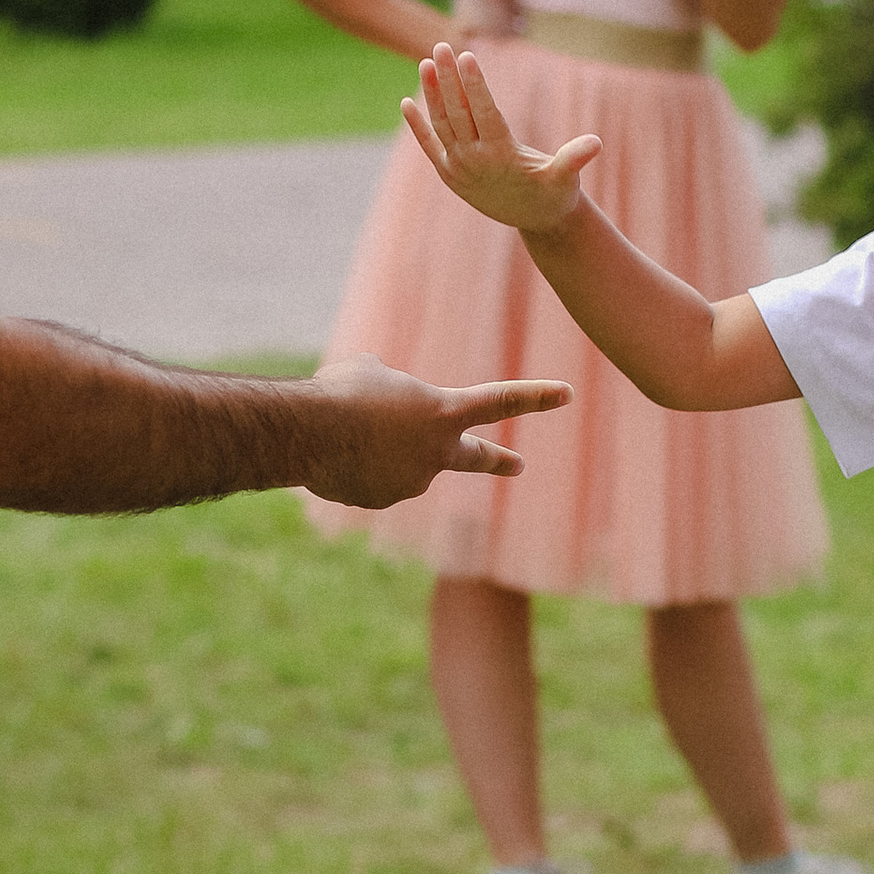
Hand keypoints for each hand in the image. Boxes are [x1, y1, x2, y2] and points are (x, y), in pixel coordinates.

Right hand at [306, 353, 569, 506]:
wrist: (307, 434)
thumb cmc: (342, 392)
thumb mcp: (374, 373)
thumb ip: (395, 391)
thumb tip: (387, 414)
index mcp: (443, 412)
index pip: (500, 401)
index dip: (535, 396)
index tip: (566, 394)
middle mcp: (436, 454)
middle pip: (476, 458)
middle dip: (499, 460)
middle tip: (518, 464)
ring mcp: (411, 482)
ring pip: (398, 457)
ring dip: (374, 442)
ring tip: (346, 430)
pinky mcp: (381, 500)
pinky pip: (370, 475)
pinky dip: (354, 462)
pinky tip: (334, 452)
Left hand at [404, 42, 600, 232]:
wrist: (537, 223)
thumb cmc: (556, 194)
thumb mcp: (565, 178)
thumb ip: (574, 159)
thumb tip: (595, 144)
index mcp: (502, 155)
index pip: (485, 112)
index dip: (475, 85)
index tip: (467, 56)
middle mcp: (475, 160)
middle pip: (457, 112)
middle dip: (448, 78)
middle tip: (440, 46)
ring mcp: (458, 168)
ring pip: (441, 124)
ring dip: (431, 93)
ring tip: (425, 63)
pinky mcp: (450, 175)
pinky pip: (429, 145)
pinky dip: (417, 126)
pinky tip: (406, 102)